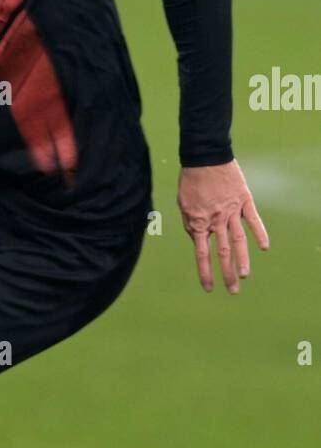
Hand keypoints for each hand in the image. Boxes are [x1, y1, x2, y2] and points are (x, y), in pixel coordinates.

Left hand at [177, 160, 269, 293]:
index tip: (209, 288)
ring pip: (238, 240)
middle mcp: (216, 220)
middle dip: (227, 274)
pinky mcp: (244, 200)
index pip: (202, 254)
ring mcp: (231, 211)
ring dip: (242, 260)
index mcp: (198, 222)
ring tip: (245, 276)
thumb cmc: (190, 180)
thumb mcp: (183, 204)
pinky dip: (260, 233)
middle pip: (223, 253)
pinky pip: (253, 220)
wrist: (204, 156)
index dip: (205, 273)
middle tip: (232, 291)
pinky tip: (265, 247)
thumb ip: (191, 223)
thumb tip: (197, 238)